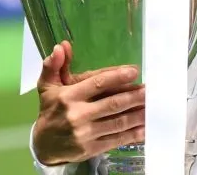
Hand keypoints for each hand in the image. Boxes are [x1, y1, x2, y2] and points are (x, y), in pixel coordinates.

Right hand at [32, 41, 145, 165]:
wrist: (43, 145)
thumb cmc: (50, 111)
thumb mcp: (47, 87)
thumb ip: (54, 65)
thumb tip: (61, 46)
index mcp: (68, 97)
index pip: (97, 84)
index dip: (117, 77)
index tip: (134, 71)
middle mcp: (77, 115)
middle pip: (112, 104)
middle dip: (134, 96)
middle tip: (150, 90)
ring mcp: (85, 134)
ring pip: (117, 122)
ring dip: (138, 114)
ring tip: (152, 106)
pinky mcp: (91, 149)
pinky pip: (116, 140)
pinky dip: (133, 134)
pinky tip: (146, 128)